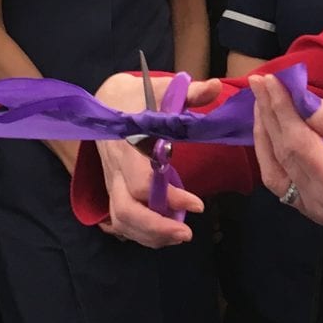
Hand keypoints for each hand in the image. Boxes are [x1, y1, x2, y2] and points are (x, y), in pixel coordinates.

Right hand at [88, 69, 222, 248]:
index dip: (169, 198)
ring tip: (181, 236)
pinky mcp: (114, 190)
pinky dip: (143, 233)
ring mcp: (112, 182)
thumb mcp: (162, 89)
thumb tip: (215, 86)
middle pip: (125, 211)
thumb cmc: (139, 96)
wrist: (107, 100)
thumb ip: (190, 93)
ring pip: (121, 221)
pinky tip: (167, 233)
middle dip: (155, 228)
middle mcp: (115, 168)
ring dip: (150, 235)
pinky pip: (122, 221)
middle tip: (188, 234)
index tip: (199, 204)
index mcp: (127, 144)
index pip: (142, 182)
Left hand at [248, 73, 322, 226]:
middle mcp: (320, 205)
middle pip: (283, 155)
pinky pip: (281, 177)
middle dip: (269, 115)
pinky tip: (269, 124)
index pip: (299, 145)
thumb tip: (299, 97)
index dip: (282, 110)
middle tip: (260, 81)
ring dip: (265, 132)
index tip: (272, 80)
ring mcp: (312, 209)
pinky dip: (272, 149)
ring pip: (274, 169)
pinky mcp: (310, 204)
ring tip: (261, 99)